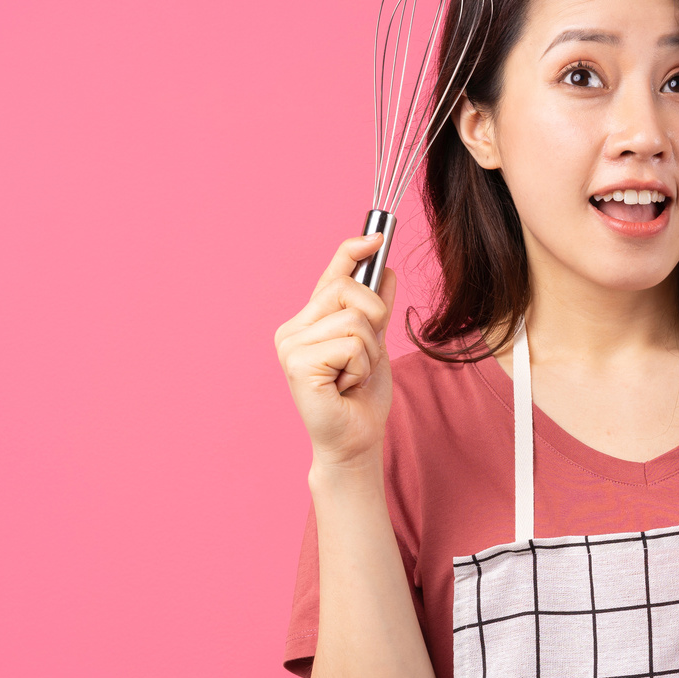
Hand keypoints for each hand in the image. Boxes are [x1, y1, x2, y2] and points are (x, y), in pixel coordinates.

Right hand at [273, 232, 398, 468]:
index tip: (377, 237)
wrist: (355, 440)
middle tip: (366, 355)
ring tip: (353, 375)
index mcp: (308, 321)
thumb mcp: (375, 344)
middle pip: (347, 290)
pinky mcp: (298, 363)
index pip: (330, 275)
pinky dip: (360, 366)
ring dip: (368, 351)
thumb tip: (387, 270)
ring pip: (354, 319)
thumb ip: (377, 309)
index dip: (352, 251)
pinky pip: (350, 344)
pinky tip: (346, 385)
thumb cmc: (361, 398)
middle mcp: (292, 329)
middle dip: (373, 319)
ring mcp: (291, 346)